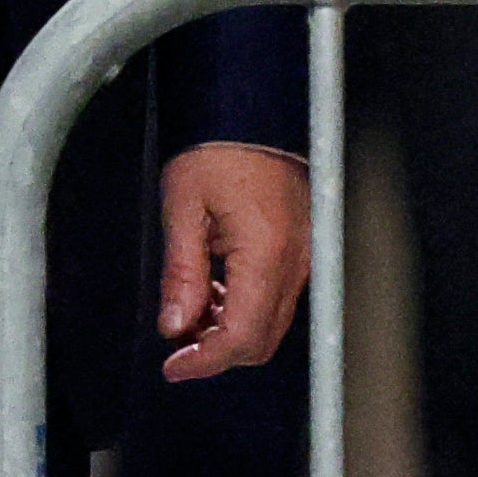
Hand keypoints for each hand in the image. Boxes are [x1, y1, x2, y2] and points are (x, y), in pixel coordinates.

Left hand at [158, 143, 313, 379]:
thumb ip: (181, 272)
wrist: (255, 110)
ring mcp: (304, 257)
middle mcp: (294, 262)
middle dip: (216, 351)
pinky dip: (245, 307)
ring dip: (229, 330)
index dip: (205, 361)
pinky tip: (215, 289)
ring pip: (270, 323)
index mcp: (265, 253)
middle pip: (261, 340)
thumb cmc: (218, 148)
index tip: (173, 366)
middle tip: (176, 342)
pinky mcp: (303, 250)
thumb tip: (174, 325)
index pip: (241, 336)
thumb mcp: (183, 206)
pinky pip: (278, 298)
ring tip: (189, 307)